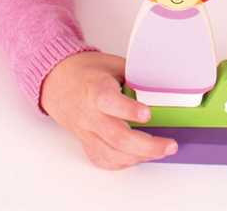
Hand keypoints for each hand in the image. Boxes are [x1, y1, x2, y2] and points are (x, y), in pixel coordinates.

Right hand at [40, 50, 177, 169]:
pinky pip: (102, 159)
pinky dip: (122, 162)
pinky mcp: (85, 142)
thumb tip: (161, 84)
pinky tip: (139, 157)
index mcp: (95, 89)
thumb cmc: (86, 71)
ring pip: (110, 153)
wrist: (57, 81)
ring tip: (160, 151)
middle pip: (116, 136)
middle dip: (146, 146)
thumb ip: (135, 75)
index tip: (148, 114)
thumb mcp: (112, 63)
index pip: (109, 102)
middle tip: (169, 145)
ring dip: (138, 157)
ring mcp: (86, 131)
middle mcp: (90, 114)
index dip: (129, 110)